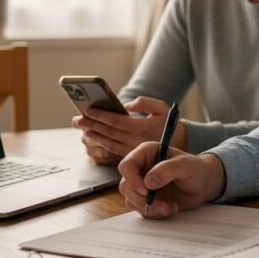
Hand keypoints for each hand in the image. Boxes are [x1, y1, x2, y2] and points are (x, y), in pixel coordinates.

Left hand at [71, 96, 188, 163]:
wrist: (181, 148)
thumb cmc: (171, 124)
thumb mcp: (161, 107)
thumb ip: (143, 103)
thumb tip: (126, 106)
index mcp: (141, 128)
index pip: (115, 121)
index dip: (100, 115)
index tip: (87, 109)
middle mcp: (134, 141)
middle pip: (107, 132)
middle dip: (90, 124)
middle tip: (76, 119)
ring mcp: (132, 149)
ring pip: (108, 142)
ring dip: (93, 135)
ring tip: (82, 128)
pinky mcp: (131, 155)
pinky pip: (112, 149)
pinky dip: (101, 143)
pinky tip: (94, 138)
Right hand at [117, 142, 224, 218]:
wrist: (204, 184)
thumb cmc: (196, 169)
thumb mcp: (186, 166)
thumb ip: (168, 170)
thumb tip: (148, 182)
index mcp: (147, 153)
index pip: (127, 165)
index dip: (132, 179)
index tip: (146, 191)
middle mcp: (141, 168)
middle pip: (125, 186)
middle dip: (141, 199)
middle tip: (161, 204)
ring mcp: (142, 184)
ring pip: (131, 200)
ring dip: (150, 208)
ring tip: (170, 207)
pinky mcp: (146, 199)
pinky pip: (141, 209)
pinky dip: (155, 213)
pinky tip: (171, 208)